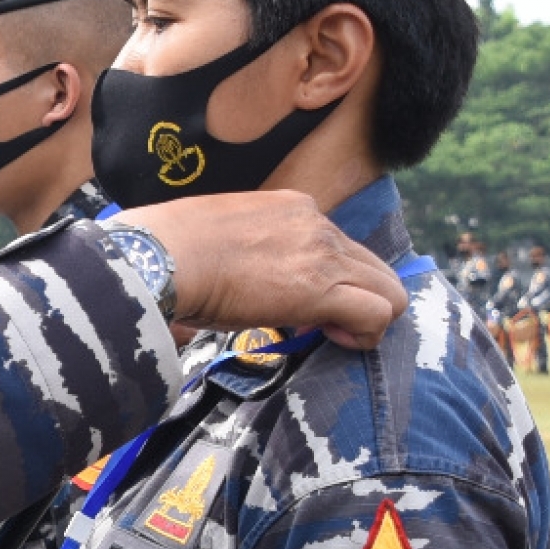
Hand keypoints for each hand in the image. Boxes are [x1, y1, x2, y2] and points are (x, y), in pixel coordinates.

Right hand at [120, 190, 408, 347]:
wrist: (160, 256)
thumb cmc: (170, 250)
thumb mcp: (221, 237)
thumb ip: (247, 252)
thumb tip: (238, 283)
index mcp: (293, 208)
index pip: (340, 247)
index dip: (328, 281)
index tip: (298, 303)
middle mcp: (316, 223)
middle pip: (375, 267)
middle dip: (357, 300)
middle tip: (321, 325)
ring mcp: (323, 253)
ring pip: (388, 290)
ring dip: (366, 319)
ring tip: (329, 334)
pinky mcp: (322, 288)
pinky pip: (377, 312)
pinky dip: (365, 335)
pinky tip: (334, 340)